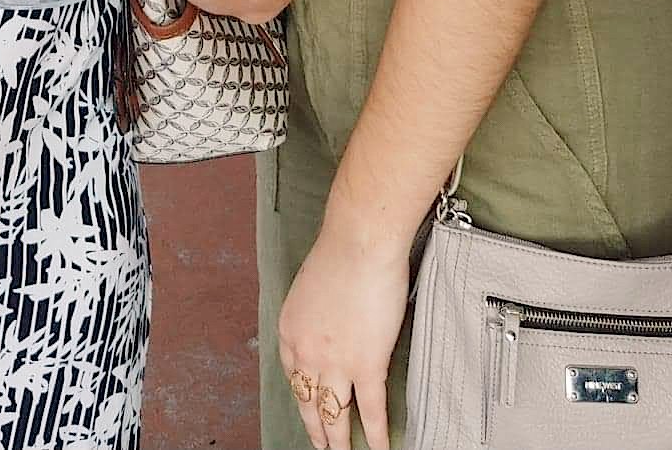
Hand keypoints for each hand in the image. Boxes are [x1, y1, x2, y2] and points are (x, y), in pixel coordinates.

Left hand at [277, 212, 408, 449]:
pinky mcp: (366, 365)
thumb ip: (316, 312)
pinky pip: (371, 411)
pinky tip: (380, 448)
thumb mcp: (311, 287)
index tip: (309, 405)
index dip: (302, 395)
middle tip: (322, 445)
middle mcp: (306, 352)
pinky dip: (377, 435)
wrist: (359, 242)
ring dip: (339, 441)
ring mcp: (335, 363)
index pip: (292, 375)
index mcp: (290, 330)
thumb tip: (329, 322)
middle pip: (308, 402)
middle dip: (315, 429)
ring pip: (335, 415)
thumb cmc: (340, 252)